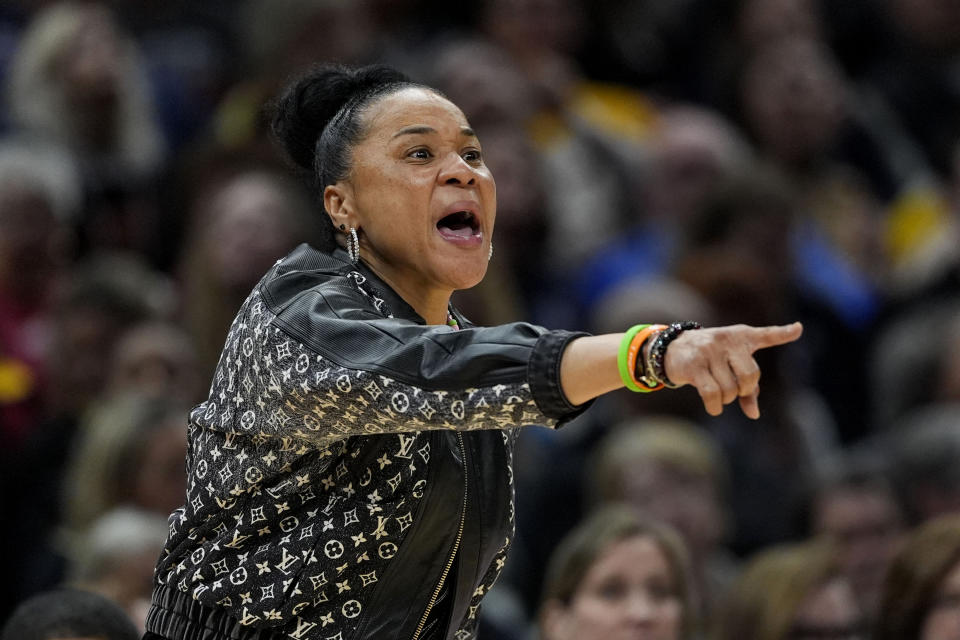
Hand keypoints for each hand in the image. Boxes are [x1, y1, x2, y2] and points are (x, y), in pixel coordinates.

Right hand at [662, 323, 802, 418]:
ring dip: (726, 400)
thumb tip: (754, 414)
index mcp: (741, 337)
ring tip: (718, 393)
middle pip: (750, 376)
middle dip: (744, 390)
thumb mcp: (730, 367)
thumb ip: (748, 388)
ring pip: (730, 389)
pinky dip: (715, 407)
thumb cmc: (710, 359)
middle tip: (735, 390)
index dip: (783, 333)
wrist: (672, 348)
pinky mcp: (694, 365)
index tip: (798, 328)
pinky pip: (712, 394)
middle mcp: (726, 340)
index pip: (766, 335)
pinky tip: (714, 407)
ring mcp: (709, 352)